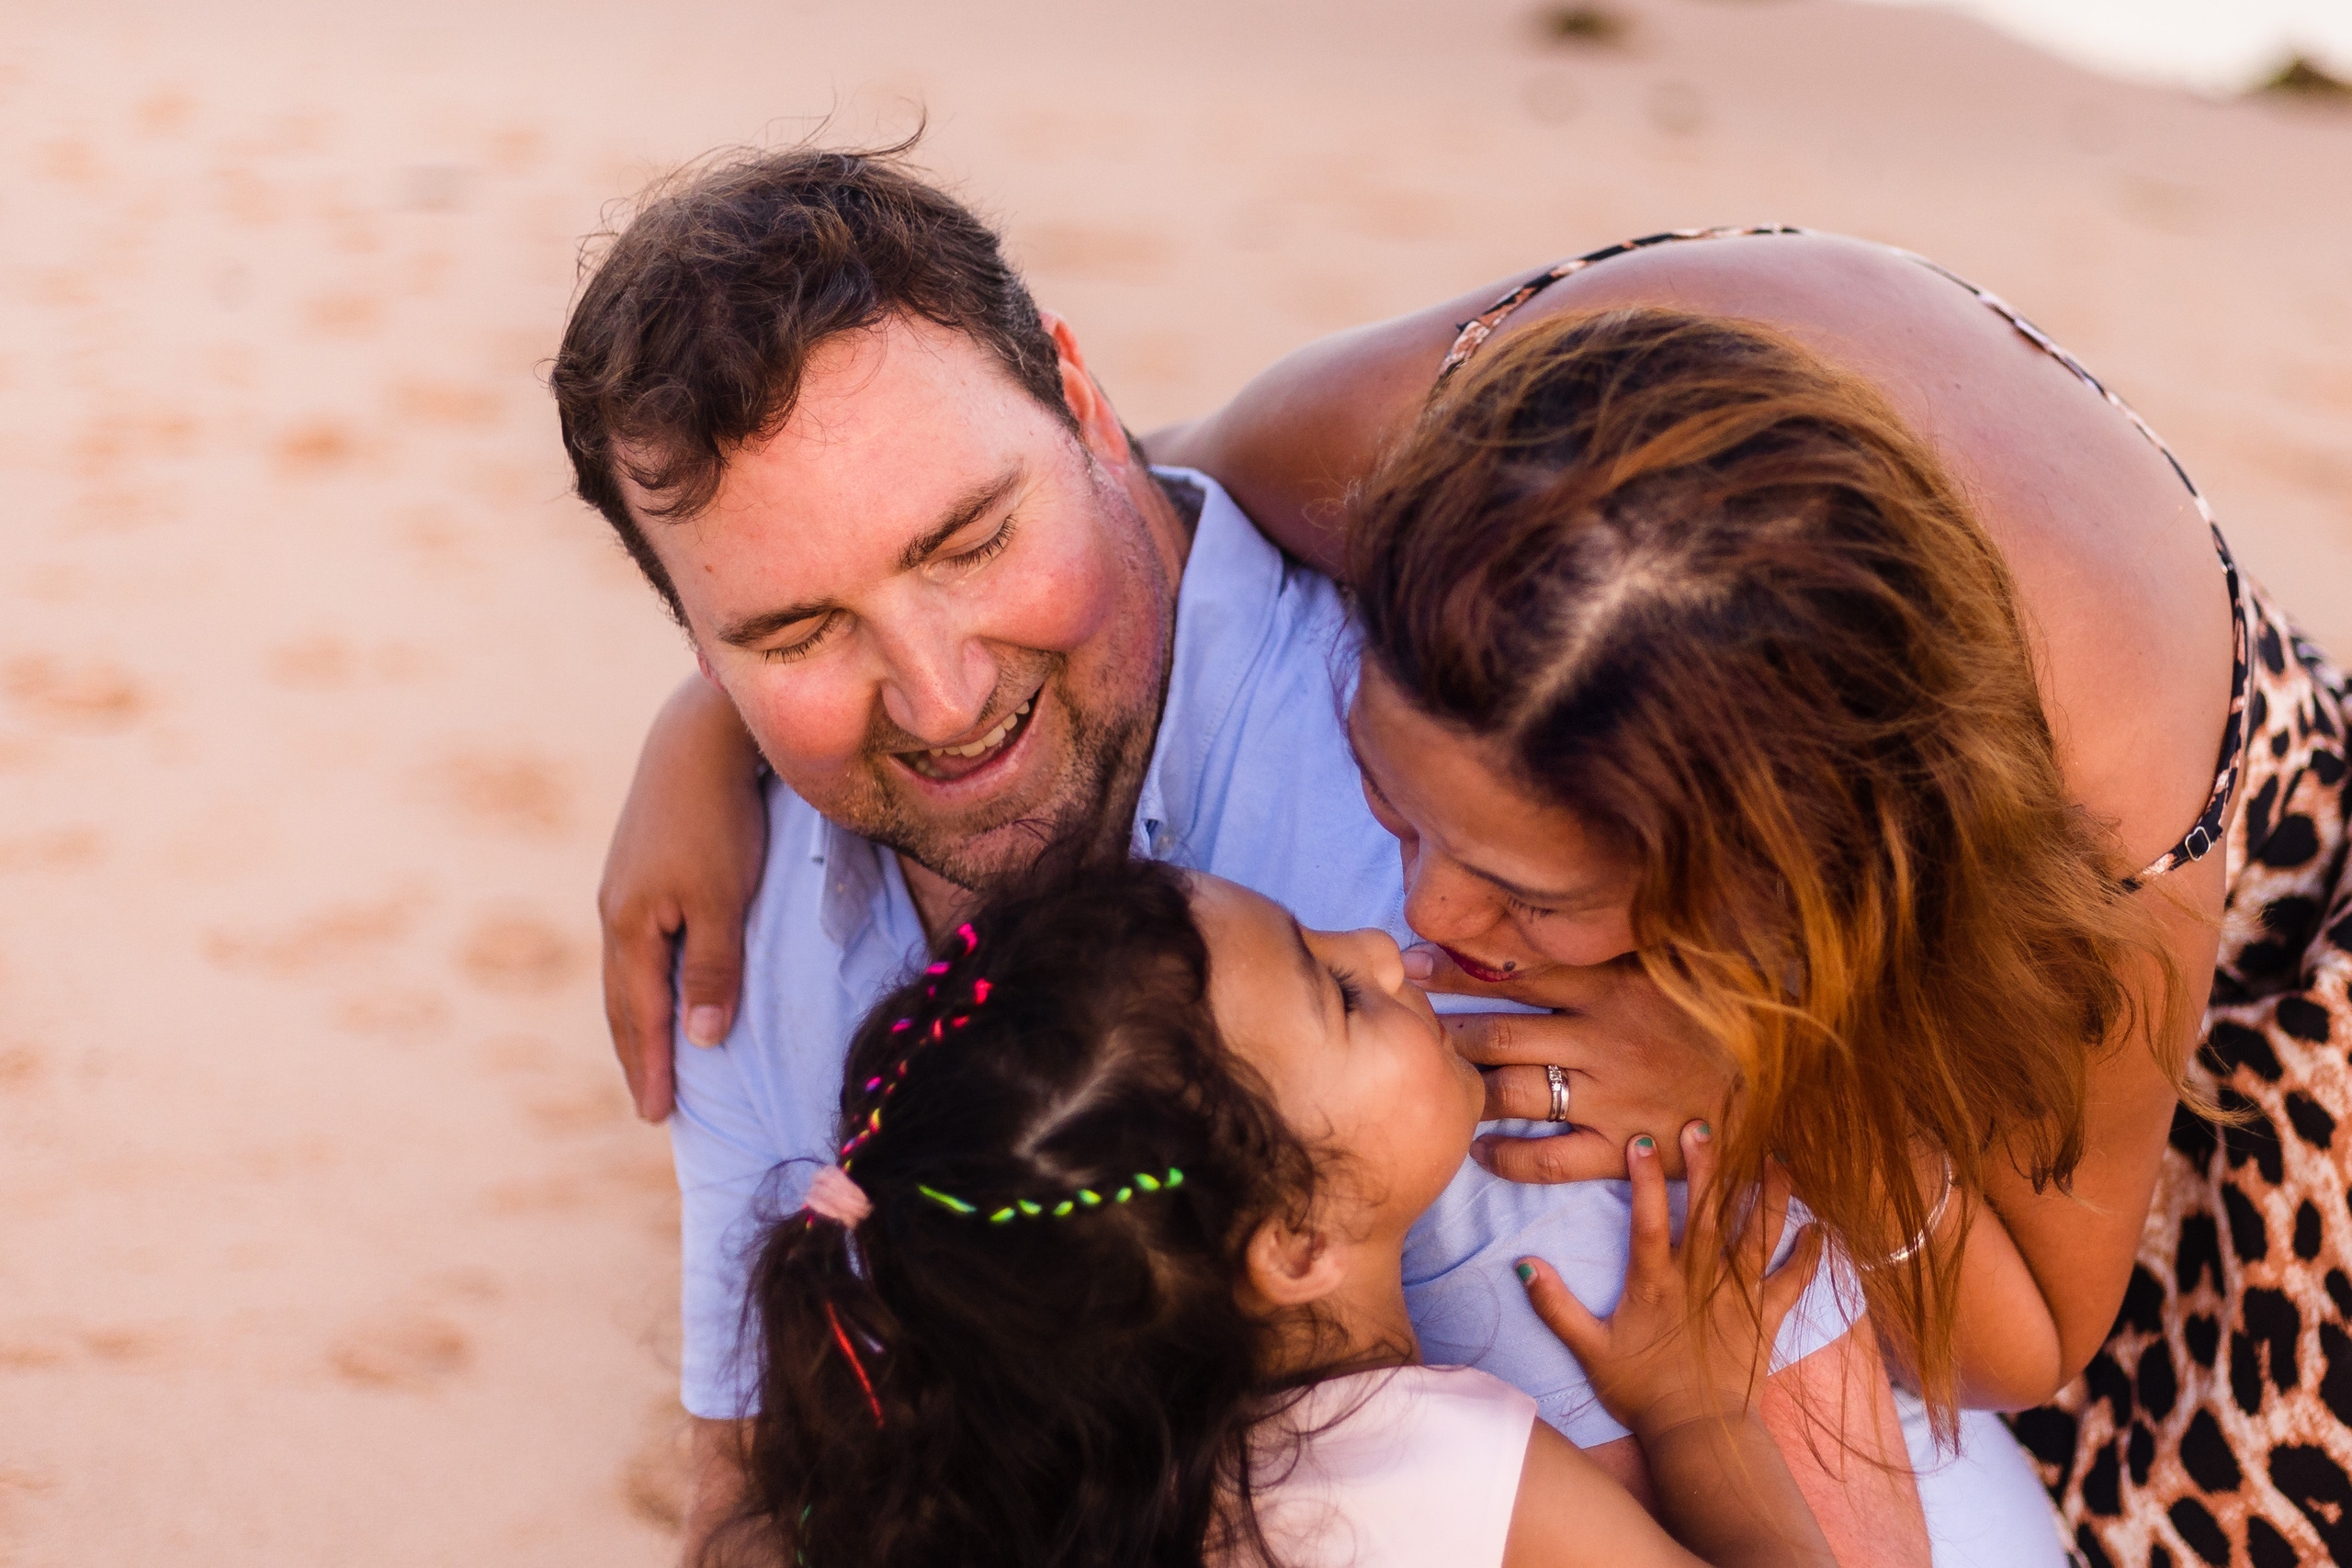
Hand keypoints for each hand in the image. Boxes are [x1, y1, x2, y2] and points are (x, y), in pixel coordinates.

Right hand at [599, 677, 768, 1120]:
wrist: (699, 739)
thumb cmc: (720, 821)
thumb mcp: (727, 903)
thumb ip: (715, 972)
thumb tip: (701, 1040)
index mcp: (630, 928)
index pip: (641, 1017)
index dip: (651, 1068)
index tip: (657, 1117)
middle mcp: (615, 912)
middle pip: (623, 1001)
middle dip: (637, 1053)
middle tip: (651, 1103)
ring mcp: (622, 886)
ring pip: (628, 971)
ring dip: (638, 1017)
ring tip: (651, 1054)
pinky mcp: (638, 865)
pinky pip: (637, 943)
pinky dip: (645, 978)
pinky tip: (658, 983)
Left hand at [1405, 946, 1734, 1181]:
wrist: (1782, 1081)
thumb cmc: (1714, 1018)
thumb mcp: (1667, 966)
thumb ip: (1608, 947)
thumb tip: (1543, 920)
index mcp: (1612, 987)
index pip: (1516, 973)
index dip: (1456, 969)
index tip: (1408, 962)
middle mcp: (1604, 1039)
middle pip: (1501, 1033)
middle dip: (1445, 1032)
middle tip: (1402, 1030)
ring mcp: (1613, 1096)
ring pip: (1516, 1092)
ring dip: (1467, 1090)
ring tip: (1431, 1086)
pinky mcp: (1626, 1147)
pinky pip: (1552, 1158)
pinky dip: (1509, 1157)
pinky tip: (1479, 1152)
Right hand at [1517, 1123, 1821, 1441]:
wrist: (1699, 1434)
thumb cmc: (1642, 1392)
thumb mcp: (1589, 1350)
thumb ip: (1556, 1305)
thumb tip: (1523, 1265)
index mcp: (1655, 1283)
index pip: (1649, 1220)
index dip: (1646, 1180)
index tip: (1644, 1140)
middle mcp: (1699, 1280)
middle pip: (1707, 1214)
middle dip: (1708, 1167)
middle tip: (1707, 1125)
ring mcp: (1737, 1296)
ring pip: (1756, 1235)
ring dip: (1767, 1195)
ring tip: (1774, 1158)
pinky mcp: (1766, 1317)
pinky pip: (1793, 1280)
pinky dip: (1809, 1254)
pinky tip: (1819, 1228)